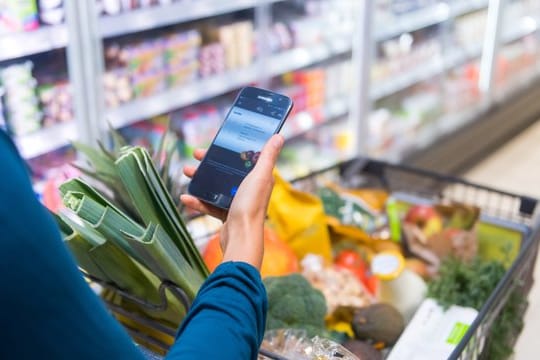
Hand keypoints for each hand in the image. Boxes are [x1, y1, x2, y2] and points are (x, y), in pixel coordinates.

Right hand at [181, 134, 283, 268]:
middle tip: (196, 156)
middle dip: (210, 162)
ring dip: (201, 179)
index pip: (243, 157)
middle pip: (227, 170)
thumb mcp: (259, 176)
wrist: (241, 237)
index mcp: (259, 177)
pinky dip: (198, 200)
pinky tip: (185, 198)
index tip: (215, 143)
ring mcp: (237, 201)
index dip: (230, 149)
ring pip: (216, 186)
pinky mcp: (226, 214)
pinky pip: (209, 204)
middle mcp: (249, 188)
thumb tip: (279, 137)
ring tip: (186, 172)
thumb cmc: (251, 206)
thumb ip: (267, 156)